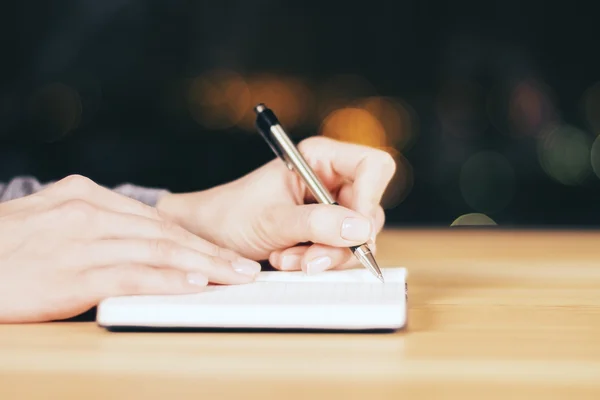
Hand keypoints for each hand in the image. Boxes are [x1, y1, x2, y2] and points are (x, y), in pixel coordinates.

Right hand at [0, 175, 260, 322]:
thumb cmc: (3, 250)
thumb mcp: (48, 222)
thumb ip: (92, 227)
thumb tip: (135, 243)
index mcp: (84, 196)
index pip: (155, 220)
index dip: (194, 239)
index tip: (221, 253)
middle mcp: (88, 211)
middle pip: (165, 234)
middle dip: (210, 252)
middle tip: (244, 266)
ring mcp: (80, 240)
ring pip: (157, 251)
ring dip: (203, 266)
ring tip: (234, 278)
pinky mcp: (70, 272)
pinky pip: (130, 276)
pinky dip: (167, 281)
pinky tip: (193, 287)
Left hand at [157, 137, 395, 273]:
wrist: (209, 237)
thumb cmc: (231, 215)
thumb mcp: (272, 219)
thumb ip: (316, 223)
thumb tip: (360, 229)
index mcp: (320, 158)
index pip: (372, 167)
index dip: (370, 197)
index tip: (351, 228)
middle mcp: (331, 181)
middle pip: (369, 211)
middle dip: (339, 242)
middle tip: (308, 260)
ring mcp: (331, 209)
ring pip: (358, 239)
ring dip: (324, 257)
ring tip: (285, 259)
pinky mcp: (325, 234)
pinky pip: (341, 253)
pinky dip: (317, 263)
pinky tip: (287, 260)